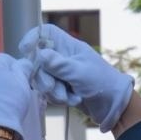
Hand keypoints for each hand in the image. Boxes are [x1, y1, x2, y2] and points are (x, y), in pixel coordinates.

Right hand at [17, 24, 133, 130]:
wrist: (115, 106)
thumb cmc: (102, 83)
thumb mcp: (80, 73)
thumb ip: (59, 64)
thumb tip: (40, 54)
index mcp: (69, 47)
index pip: (46, 33)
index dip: (34, 37)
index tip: (25, 50)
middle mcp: (63, 58)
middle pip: (38, 61)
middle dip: (44, 77)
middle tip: (55, 87)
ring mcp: (61, 74)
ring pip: (42, 79)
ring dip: (54, 91)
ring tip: (69, 97)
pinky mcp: (61, 88)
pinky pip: (49, 92)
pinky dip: (58, 98)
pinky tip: (73, 100)